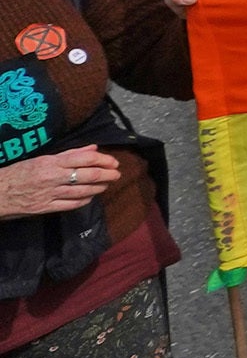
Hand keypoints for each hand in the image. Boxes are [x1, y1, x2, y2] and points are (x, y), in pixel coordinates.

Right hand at [0, 149, 121, 218]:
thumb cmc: (18, 172)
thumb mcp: (41, 158)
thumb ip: (68, 154)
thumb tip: (93, 148)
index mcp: (51, 162)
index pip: (85, 159)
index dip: (104, 160)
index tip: (114, 162)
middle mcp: (53, 178)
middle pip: (89, 176)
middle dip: (108, 175)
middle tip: (117, 174)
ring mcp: (50, 194)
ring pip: (83, 191)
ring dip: (99, 188)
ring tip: (107, 184)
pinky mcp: (46, 208)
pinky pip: (72, 205)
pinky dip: (85, 200)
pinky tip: (91, 197)